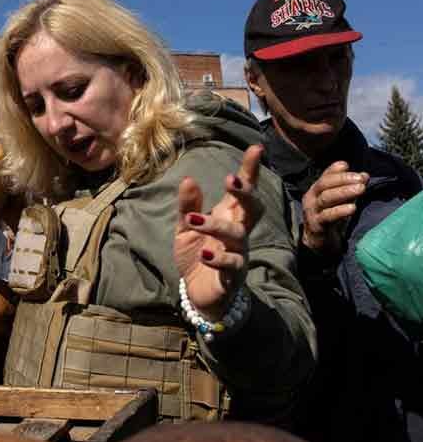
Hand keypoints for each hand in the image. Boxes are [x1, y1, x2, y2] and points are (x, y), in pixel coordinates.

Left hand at [175, 145, 264, 320]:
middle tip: (231, 180)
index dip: (250, 170)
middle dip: (245, 193)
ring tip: (194, 220)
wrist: (197, 293)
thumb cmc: (196, 255)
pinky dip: (218, 258)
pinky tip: (204, 253)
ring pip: (237, 235)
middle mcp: (238, 232)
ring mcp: (238, 253)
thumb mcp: (185, 228)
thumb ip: (188, 205)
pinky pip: (231, 264)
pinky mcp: (232, 276)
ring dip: (216, 226)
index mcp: (228, 216)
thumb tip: (188, 179)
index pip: (242, 189)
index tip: (256, 148)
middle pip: (253, 208)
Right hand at [301, 161, 367, 256]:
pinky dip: (340, 211)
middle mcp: (311, 198)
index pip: (325, 176)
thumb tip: (365, 175)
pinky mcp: (316, 225)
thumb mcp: (340, 200)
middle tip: (361, 179)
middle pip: (324, 185)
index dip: (335, 170)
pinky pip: (328, 216)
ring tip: (361, 189)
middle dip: (343, 180)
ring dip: (344, 192)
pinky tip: (352, 207)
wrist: (318, 241)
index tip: (347, 165)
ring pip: (326, 198)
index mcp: (316, 190)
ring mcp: (312, 212)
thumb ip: (350, 187)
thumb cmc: (330, 217)